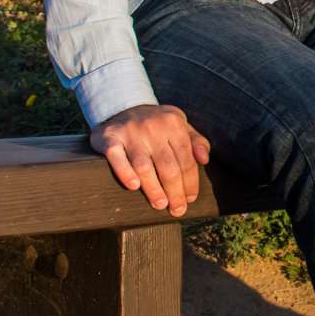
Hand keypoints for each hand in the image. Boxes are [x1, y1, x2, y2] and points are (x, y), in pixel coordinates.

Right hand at [90, 103, 209, 214]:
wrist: (120, 106)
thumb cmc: (155, 122)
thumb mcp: (179, 124)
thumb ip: (195, 141)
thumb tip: (204, 160)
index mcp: (173, 123)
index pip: (186, 158)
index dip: (190, 182)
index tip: (190, 198)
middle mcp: (153, 126)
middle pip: (168, 166)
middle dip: (175, 191)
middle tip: (177, 209)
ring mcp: (130, 132)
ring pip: (144, 166)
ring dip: (154, 189)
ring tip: (160, 204)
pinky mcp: (110, 138)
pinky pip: (117, 158)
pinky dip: (125, 173)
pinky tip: (134, 186)